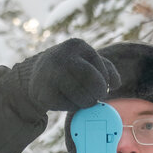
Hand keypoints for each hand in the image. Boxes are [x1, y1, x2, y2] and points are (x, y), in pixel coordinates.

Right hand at [2, 39, 119, 116]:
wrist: (36, 75)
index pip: (101, 68)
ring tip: (85, 101)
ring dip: (87, 102)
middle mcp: (62, 57)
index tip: (103, 87)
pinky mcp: (44, 94)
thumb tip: (116, 84)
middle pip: (92, 82)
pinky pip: (68, 105)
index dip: (105, 81)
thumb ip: (105, 68)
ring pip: (82, 96)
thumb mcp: (86, 60)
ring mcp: (51, 75)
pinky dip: (72, 107)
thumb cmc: (69, 68)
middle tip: (97, 98)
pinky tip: (68, 101)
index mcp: (76, 45)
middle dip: (99, 93)